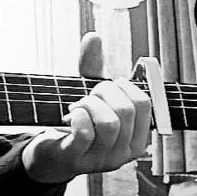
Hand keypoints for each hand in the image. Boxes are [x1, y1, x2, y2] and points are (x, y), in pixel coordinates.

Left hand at [22, 32, 151, 183]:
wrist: (50, 155)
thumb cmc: (76, 124)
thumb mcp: (89, 96)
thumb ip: (93, 67)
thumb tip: (94, 35)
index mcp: (137, 138)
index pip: (146, 104)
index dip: (123, 85)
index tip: (106, 86)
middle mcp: (125, 153)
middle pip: (126, 110)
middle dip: (103, 91)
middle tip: (88, 95)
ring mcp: (102, 159)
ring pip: (109, 122)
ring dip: (89, 104)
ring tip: (78, 105)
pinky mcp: (77, 159)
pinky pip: (85, 133)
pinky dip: (78, 116)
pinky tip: (71, 114)